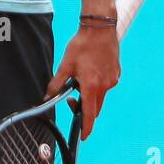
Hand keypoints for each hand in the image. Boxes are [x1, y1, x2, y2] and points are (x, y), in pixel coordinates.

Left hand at [44, 25, 119, 140]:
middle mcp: (105, 85)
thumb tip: (47, 97)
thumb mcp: (65, 64)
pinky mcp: (116, 73)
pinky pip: (106, 85)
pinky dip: (98, 85)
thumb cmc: (82, 45)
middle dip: (84, 109)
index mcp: (92, 86)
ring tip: (81, 78)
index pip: (89, 114)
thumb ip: (56, 83)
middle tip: (72, 99)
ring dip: (91, 95)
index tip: (83, 136)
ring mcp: (112, 79)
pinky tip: (91, 71)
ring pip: (101, 96)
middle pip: (95, 107)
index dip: (86, 127)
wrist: (100, 27)